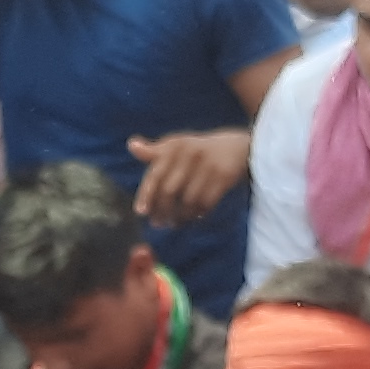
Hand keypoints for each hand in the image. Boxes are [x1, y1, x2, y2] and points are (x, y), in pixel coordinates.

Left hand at [126, 128, 254, 225]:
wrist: (237, 147)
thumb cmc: (199, 150)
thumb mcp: (177, 146)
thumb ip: (154, 151)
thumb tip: (132, 145)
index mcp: (176, 146)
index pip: (156, 174)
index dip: (146, 195)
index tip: (140, 212)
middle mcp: (190, 154)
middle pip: (170, 191)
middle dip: (162, 210)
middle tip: (157, 222)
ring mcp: (208, 166)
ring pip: (188, 200)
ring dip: (179, 216)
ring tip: (174, 223)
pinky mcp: (224, 177)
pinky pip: (206, 203)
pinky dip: (196, 214)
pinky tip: (191, 218)